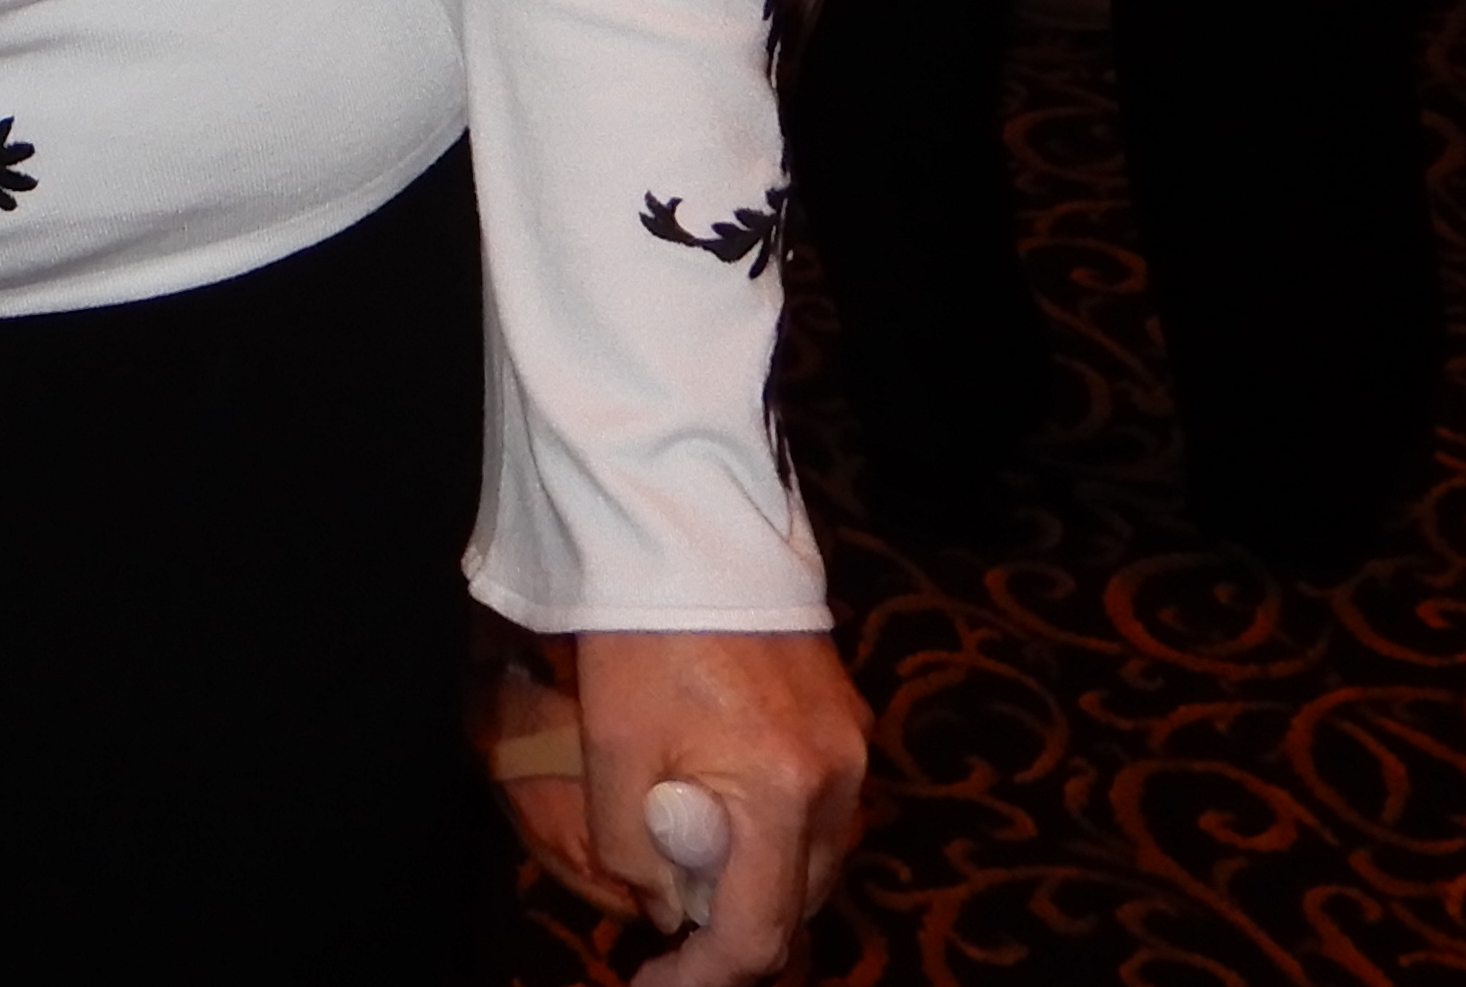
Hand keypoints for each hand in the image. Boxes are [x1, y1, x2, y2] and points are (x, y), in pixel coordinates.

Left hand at [521, 629, 869, 981]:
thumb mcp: (613, 753)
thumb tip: (668, 905)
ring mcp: (852, 746)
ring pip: (813, 860)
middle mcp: (837, 781)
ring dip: (756, 882)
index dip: (703, 978)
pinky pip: (818, 807)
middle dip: (731, 932)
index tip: (650, 982)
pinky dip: (773, 831)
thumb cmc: (640, 638)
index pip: (757, 934)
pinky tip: (721, 814)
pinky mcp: (847, 716)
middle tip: (665, 931)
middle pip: (796, 904)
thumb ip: (637, 850)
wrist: (686, 525)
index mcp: (781, 795)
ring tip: (687, 873)